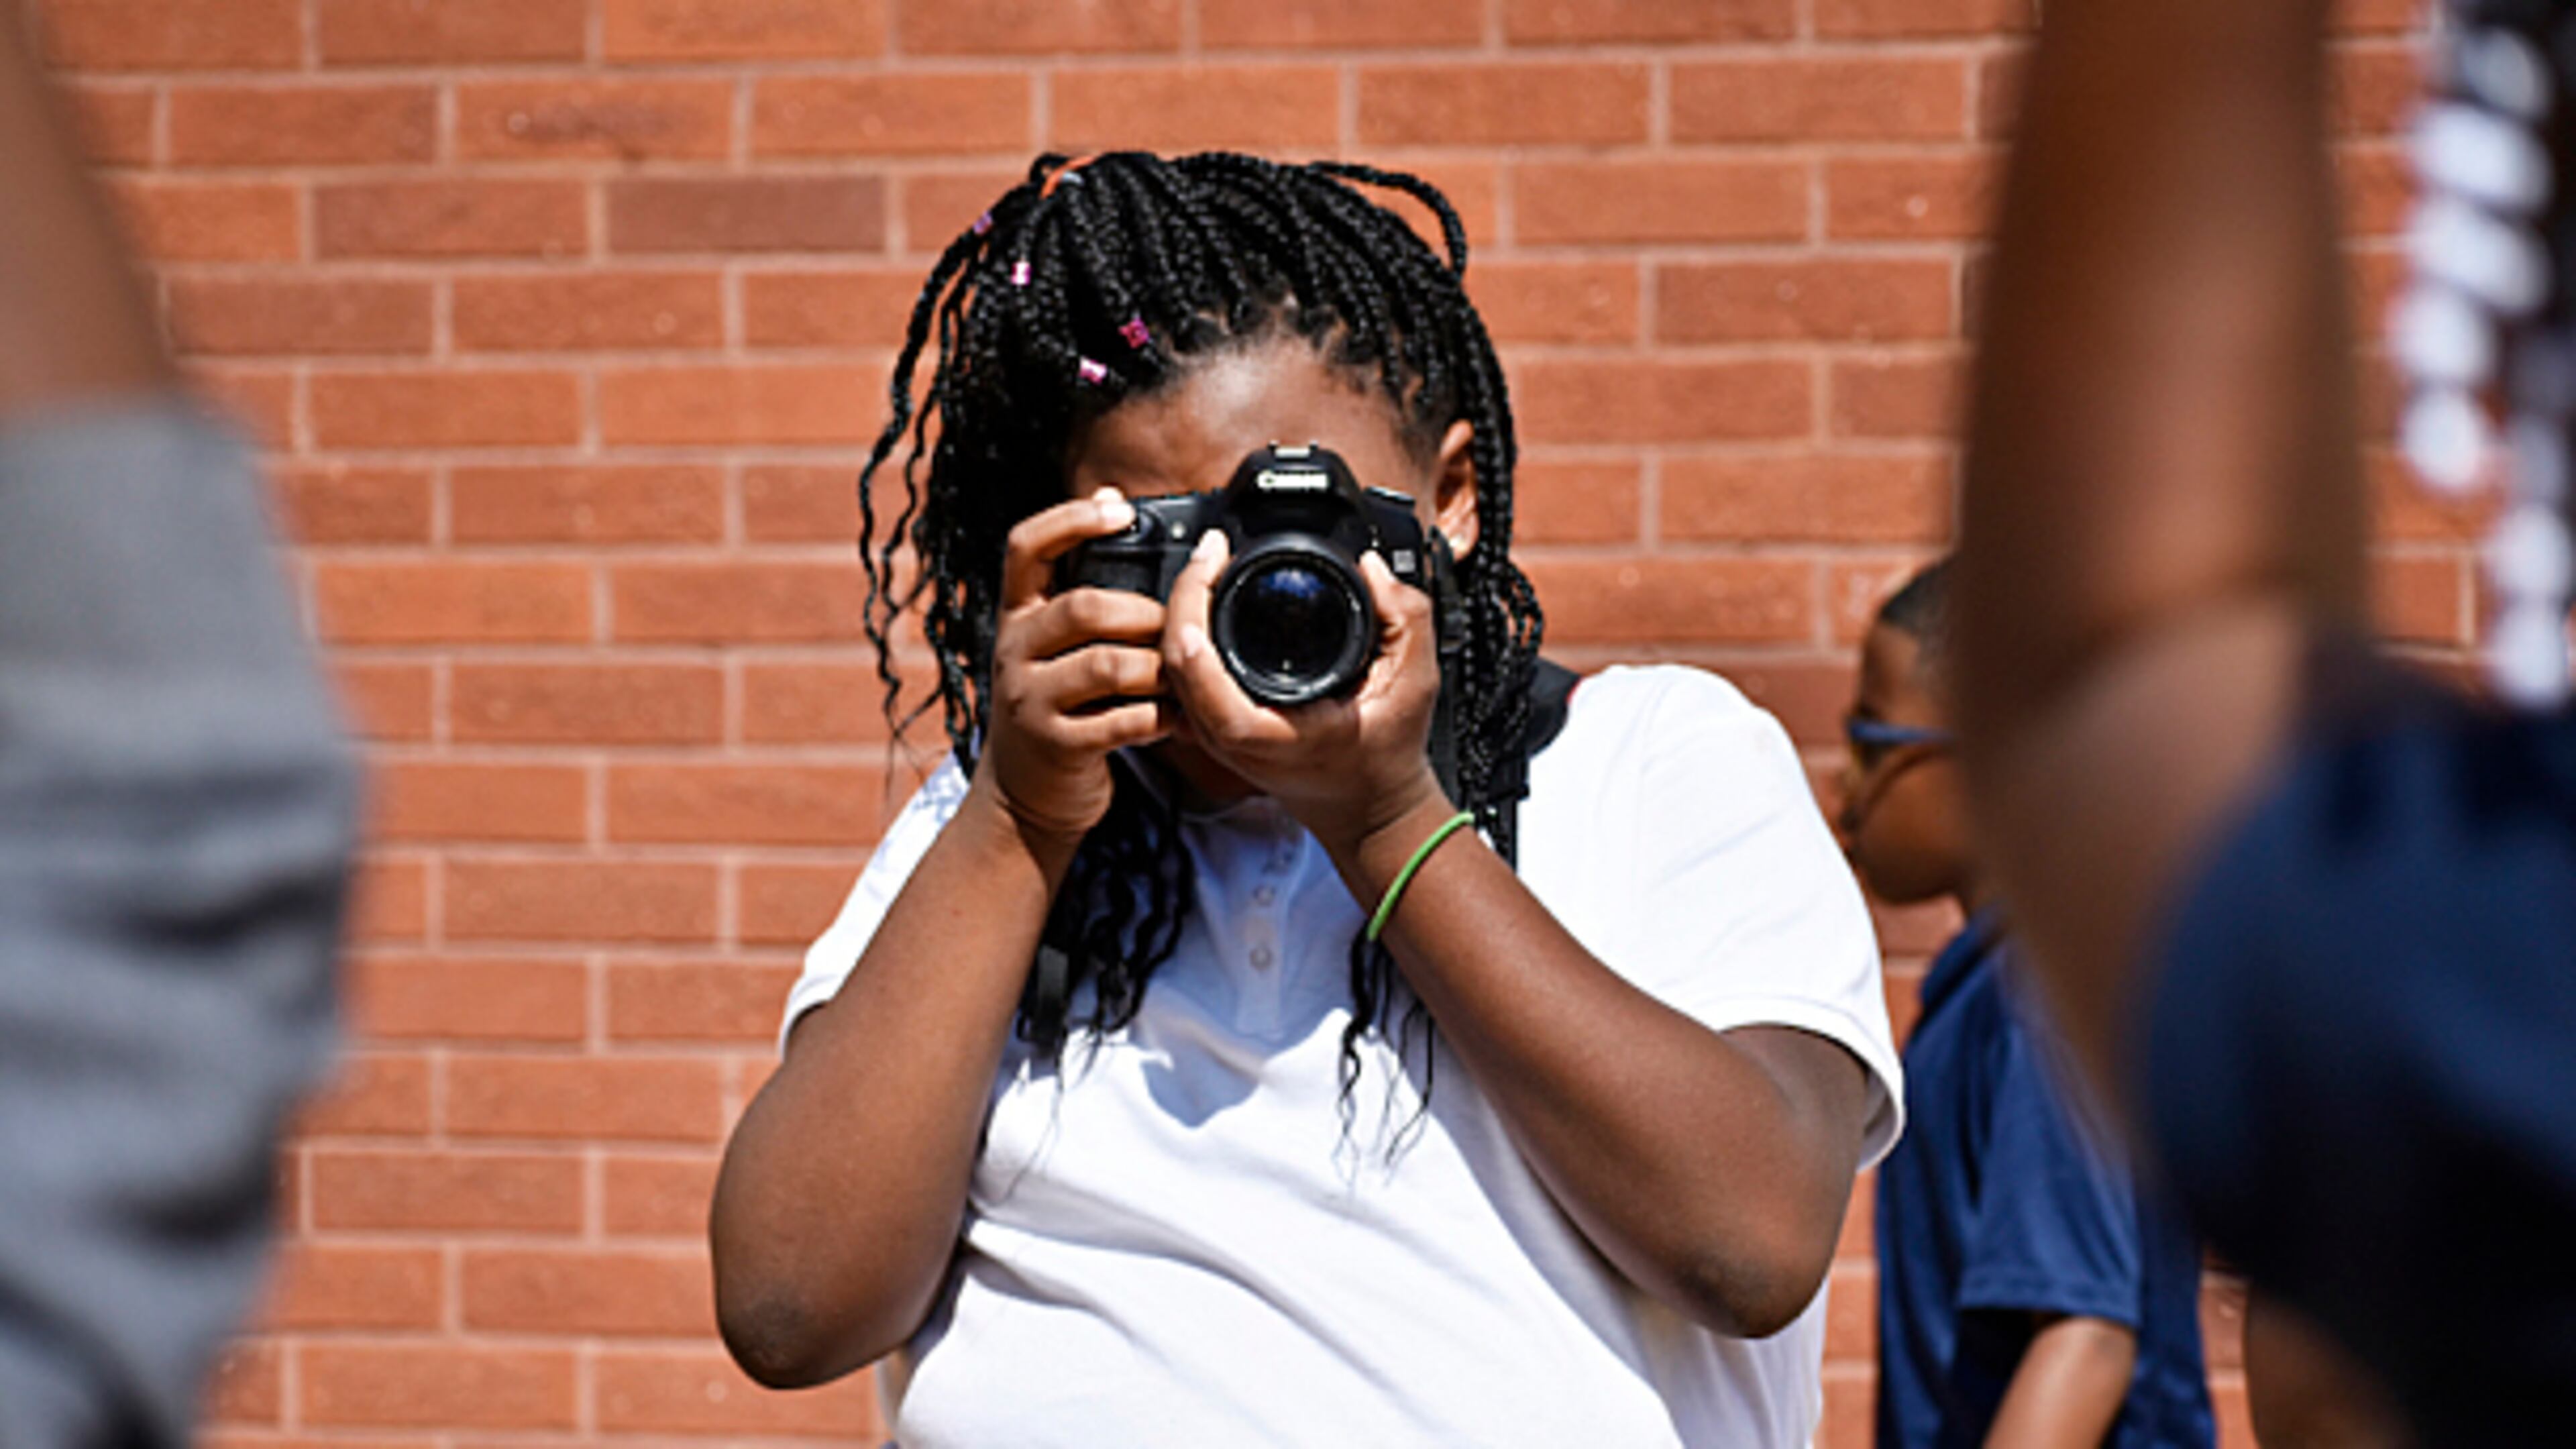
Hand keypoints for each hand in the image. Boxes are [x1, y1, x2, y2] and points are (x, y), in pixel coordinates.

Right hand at [973, 488, 1174, 872]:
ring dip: (1159, 668)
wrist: (1024, 797)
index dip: (1071, 520)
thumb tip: (1112, 495)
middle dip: (1144, 614)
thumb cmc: (1058, 703)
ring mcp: (1029, 700)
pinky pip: (1122, 720)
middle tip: (1175, 629)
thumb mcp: (1053, 640)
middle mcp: (1013, 650)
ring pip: (1108, 664)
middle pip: (1083, 607)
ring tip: (1181, 678)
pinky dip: (1160, 718)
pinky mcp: (1056, 745)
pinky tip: (1175, 720)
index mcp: (1017, 615)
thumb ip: (1080, 580)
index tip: (1120, 512)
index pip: (1025, 546)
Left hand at [1160, 530, 1447, 857]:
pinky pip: (1182, 679)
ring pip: (1168, 667)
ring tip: (1211, 567)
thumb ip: (1404, 618)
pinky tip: (1209, 606)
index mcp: (1260, 729)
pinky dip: (1188, 637)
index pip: (1193, 664)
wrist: (1371, 811)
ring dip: (1181, 612)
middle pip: (1170, 656)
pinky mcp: (1215, 731)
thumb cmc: (1387, 756)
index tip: (1215, 553)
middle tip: (1212, 549)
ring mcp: (1214, 737)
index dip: (1192, 599)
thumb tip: (1373, 566)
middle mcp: (1226, 737)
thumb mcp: (1413, 682)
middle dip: (1183, 591)